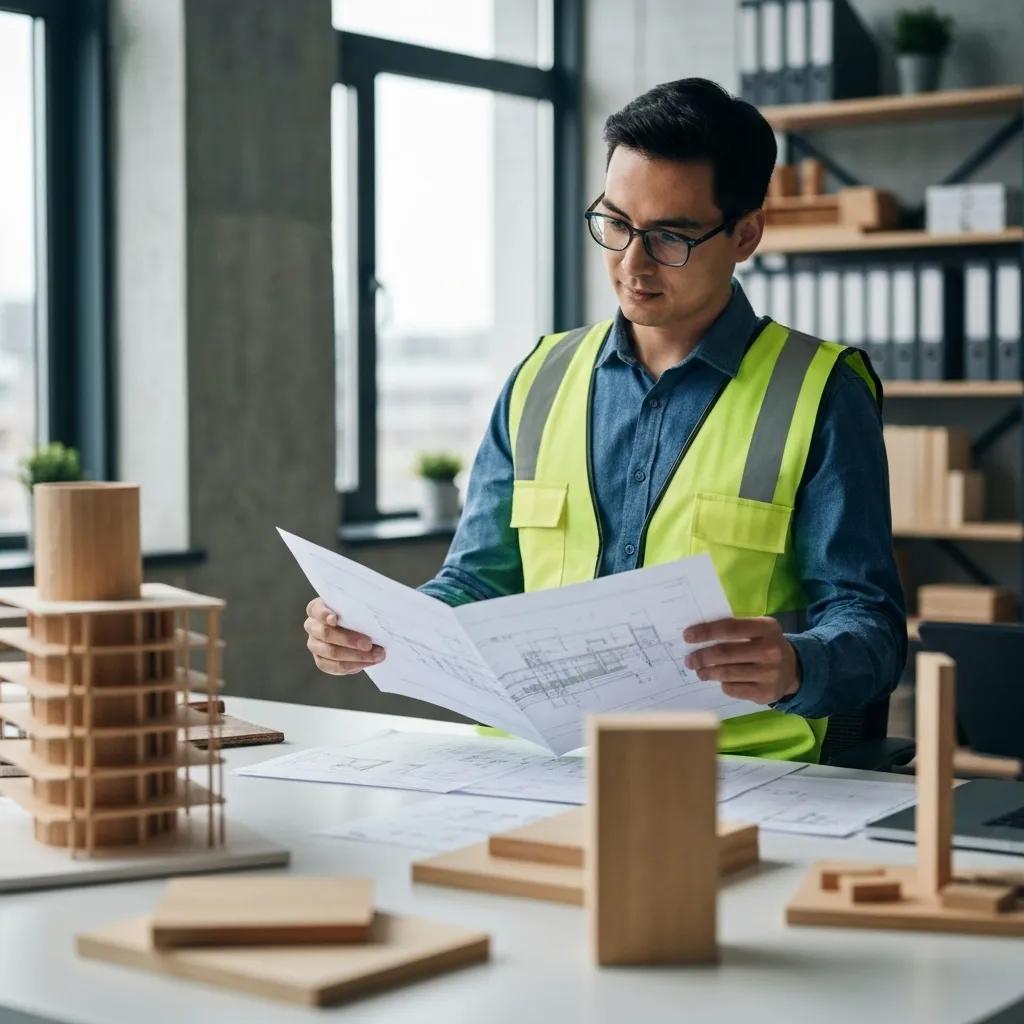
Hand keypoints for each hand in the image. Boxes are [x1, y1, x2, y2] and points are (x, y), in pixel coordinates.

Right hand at [304, 597, 386, 675]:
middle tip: (369, 644)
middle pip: (325, 634)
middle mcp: (312, 626)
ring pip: (330, 652)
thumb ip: (361, 608)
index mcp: (317, 609)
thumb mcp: (359, 607)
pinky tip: (366, 663)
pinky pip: (333, 666)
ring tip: (376, 655)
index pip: (316, 610)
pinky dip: (351, 665)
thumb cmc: (359, 614)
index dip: (324, 614)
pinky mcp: (320, 660)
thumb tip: (380, 613)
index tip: (335, 619)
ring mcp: (314, 644)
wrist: (360, 630)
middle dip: (349, 640)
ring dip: (355, 656)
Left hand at [682, 617, 799, 705]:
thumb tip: (698, 635)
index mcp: (767, 628)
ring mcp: (770, 673)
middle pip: (726, 653)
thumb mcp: (758, 629)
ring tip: (699, 671)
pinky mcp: (765, 693)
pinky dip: (723, 684)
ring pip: (727, 673)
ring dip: (708, 672)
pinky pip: (733, 689)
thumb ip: (734, 628)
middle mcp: (770, 650)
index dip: (706, 632)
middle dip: (702, 656)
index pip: (730, 628)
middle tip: (689, 660)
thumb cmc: (765, 645)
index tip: (687, 636)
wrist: (793, 670)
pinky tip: (721, 681)